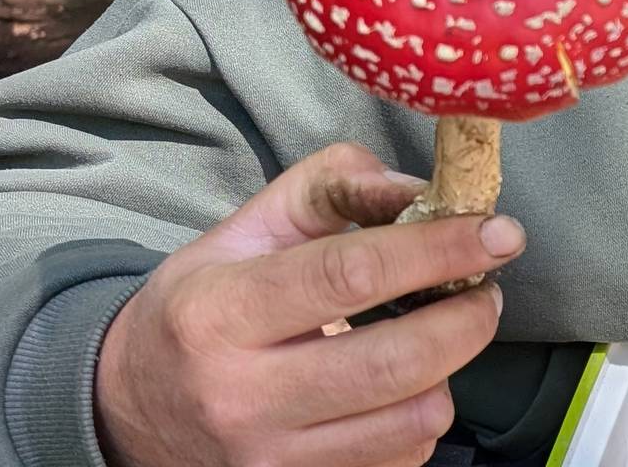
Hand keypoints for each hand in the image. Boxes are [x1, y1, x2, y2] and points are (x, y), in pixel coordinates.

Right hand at [94, 142, 524, 466]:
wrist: (129, 407)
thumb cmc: (202, 307)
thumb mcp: (245, 230)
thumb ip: (331, 188)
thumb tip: (422, 189)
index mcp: (221, 312)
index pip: (353, 275)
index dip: (439, 250)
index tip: (498, 233)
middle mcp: (242, 396)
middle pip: (396, 363)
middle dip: (467, 319)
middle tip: (485, 288)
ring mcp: (270, 458)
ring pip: (412, 421)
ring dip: (450, 371)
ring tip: (442, 335)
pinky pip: (400, 459)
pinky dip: (420, 418)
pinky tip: (402, 386)